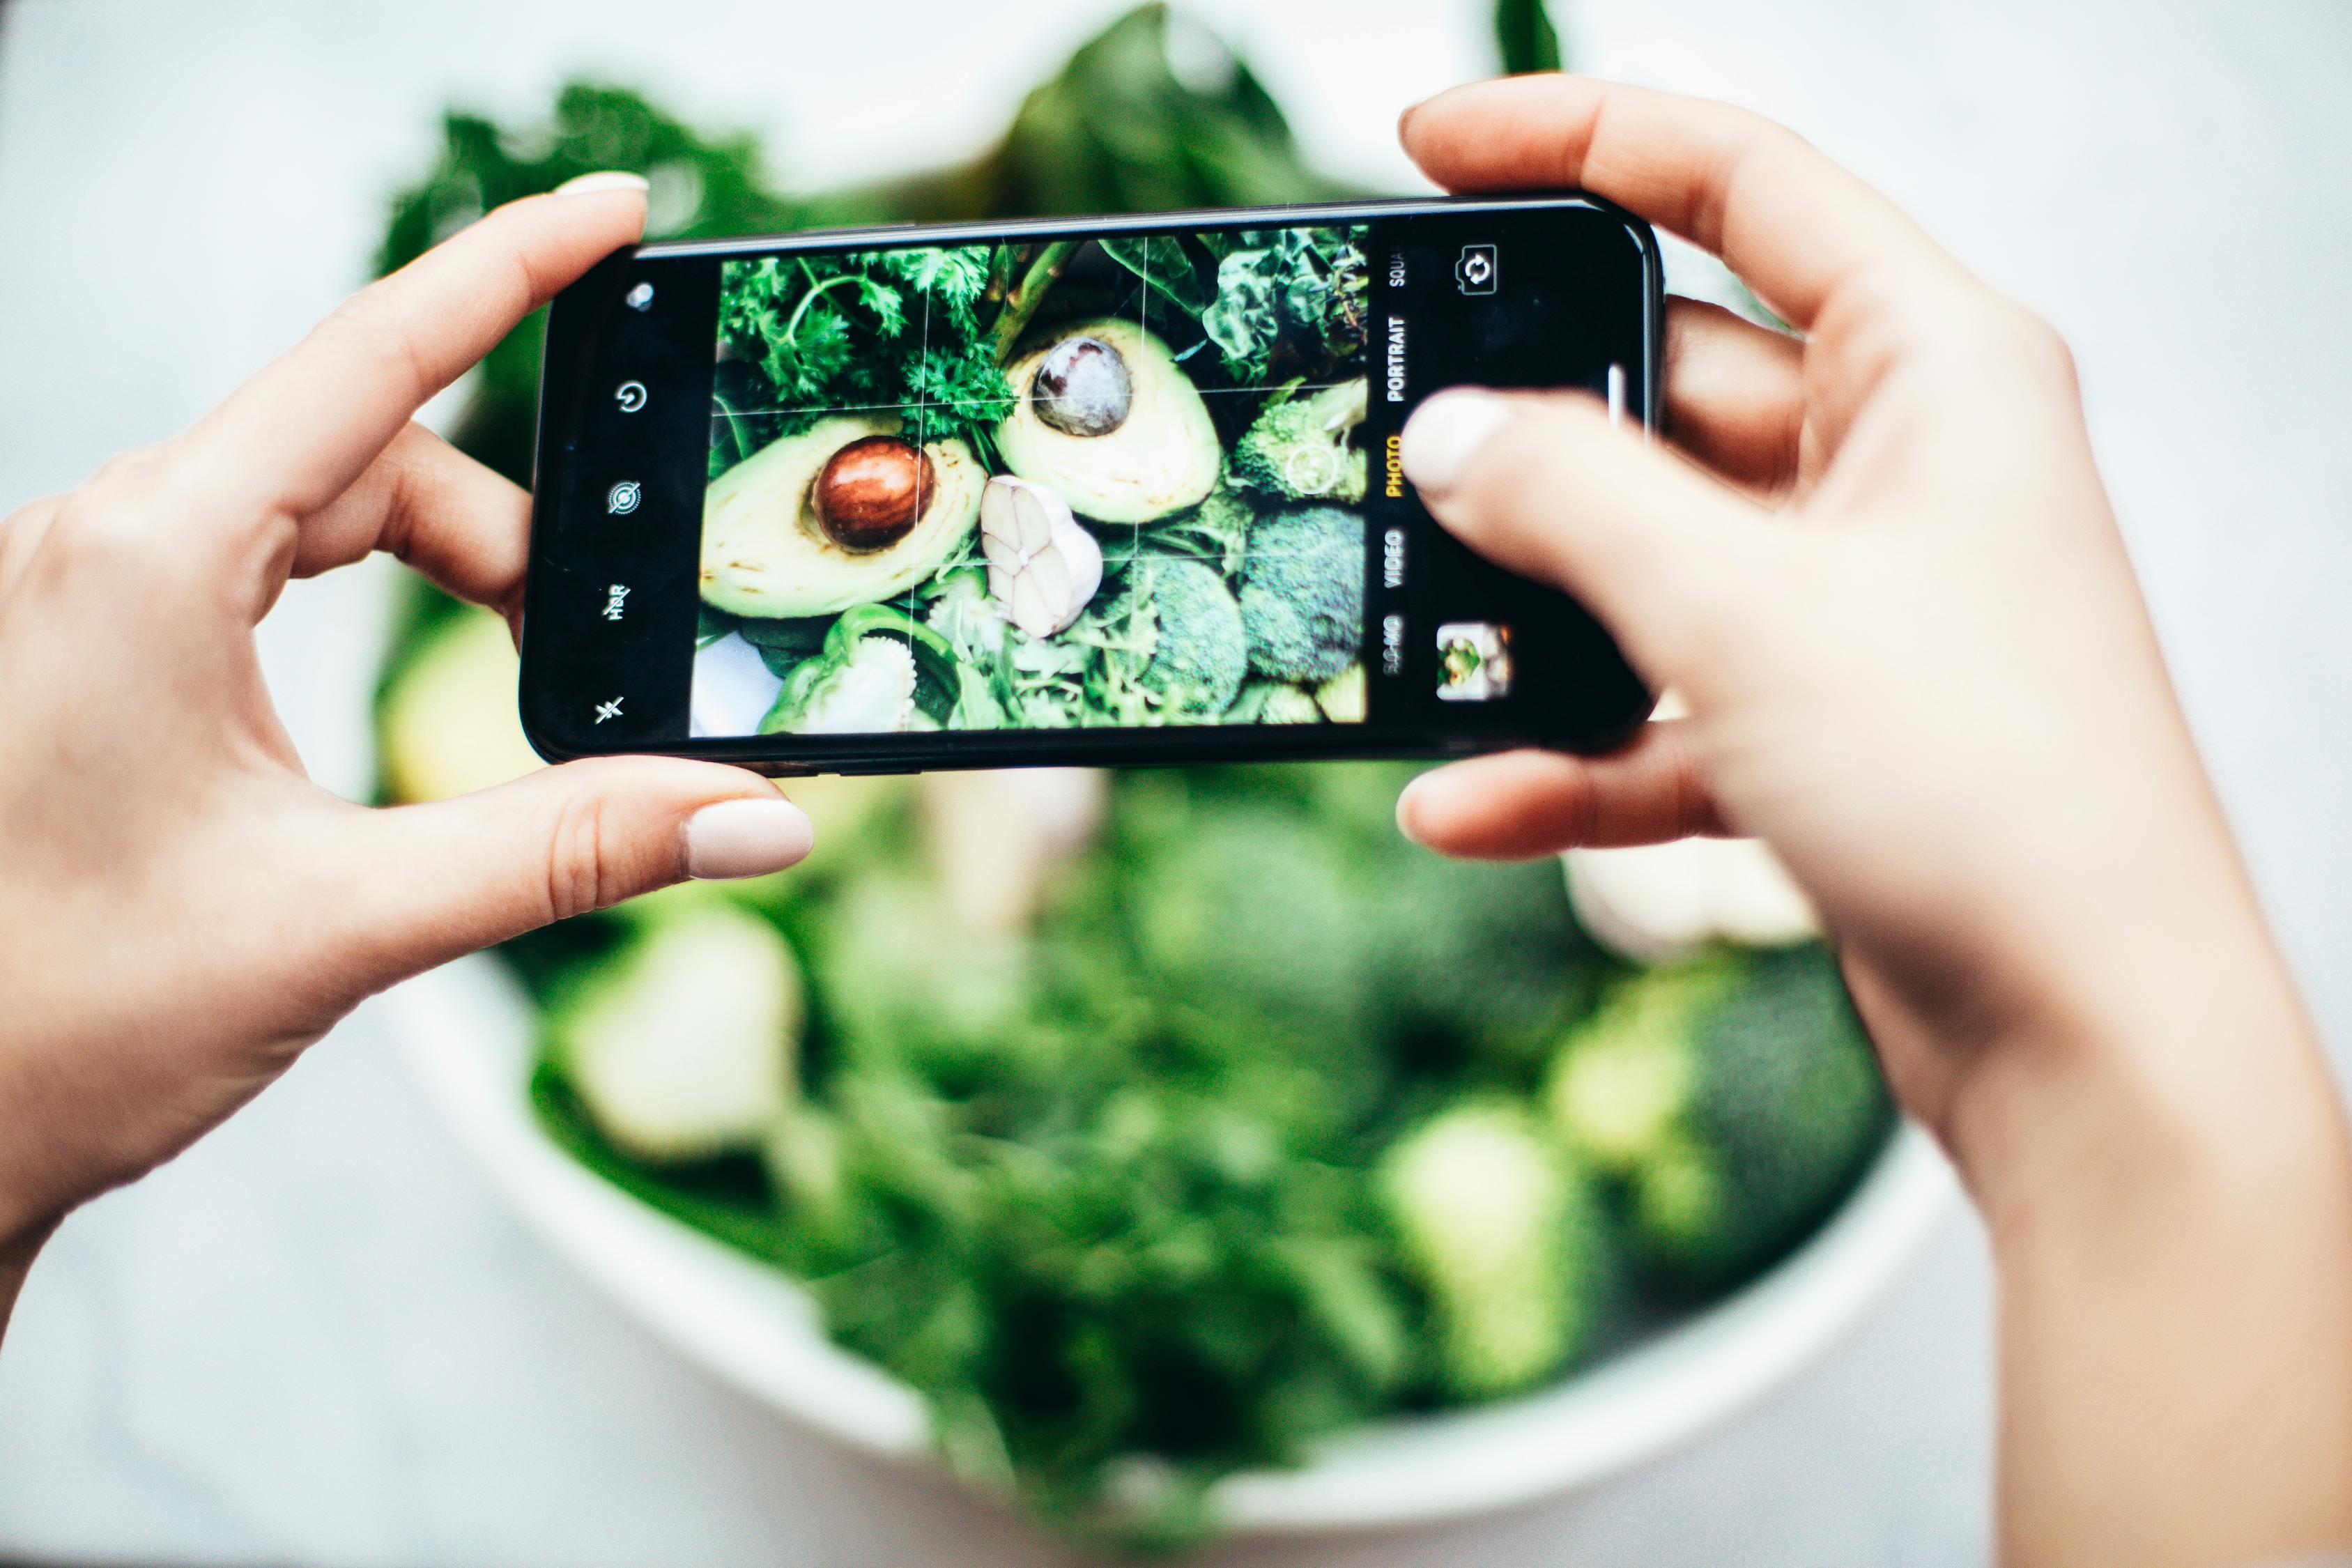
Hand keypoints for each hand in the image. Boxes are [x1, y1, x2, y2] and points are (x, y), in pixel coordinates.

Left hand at [0, 174, 810, 1307]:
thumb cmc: (59, 1021)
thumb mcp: (346, 924)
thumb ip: (568, 852)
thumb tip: (752, 816)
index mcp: (150, 560)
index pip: (373, 359)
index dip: (513, 270)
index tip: (619, 213)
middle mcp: (107, 541)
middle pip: (374, 450)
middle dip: (513, 540)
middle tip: (601, 657)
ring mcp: (91, 587)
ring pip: (323, 508)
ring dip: (447, 579)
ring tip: (519, 693)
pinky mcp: (96, 642)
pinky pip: (266, 560)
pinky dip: (371, 604)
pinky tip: (411, 701)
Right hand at [1391, 77, 2351, 1567]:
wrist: (2088, 1039)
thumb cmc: (1997, 793)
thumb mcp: (1746, 608)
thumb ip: (1574, 500)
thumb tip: (1452, 436)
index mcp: (1935, 367)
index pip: (1738, 185)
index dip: (1574, 139)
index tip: (1430, 147)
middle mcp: (1898, 468)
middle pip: (1665, 384)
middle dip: (1527, 428)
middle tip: (1392, 436)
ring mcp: (1855, 601)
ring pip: (1646, 555)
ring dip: (1529, 606)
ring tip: (1406, 627)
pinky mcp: (1818, 725)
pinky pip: (1656, 704)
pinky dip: (1564, 748)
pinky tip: (1465, 795)